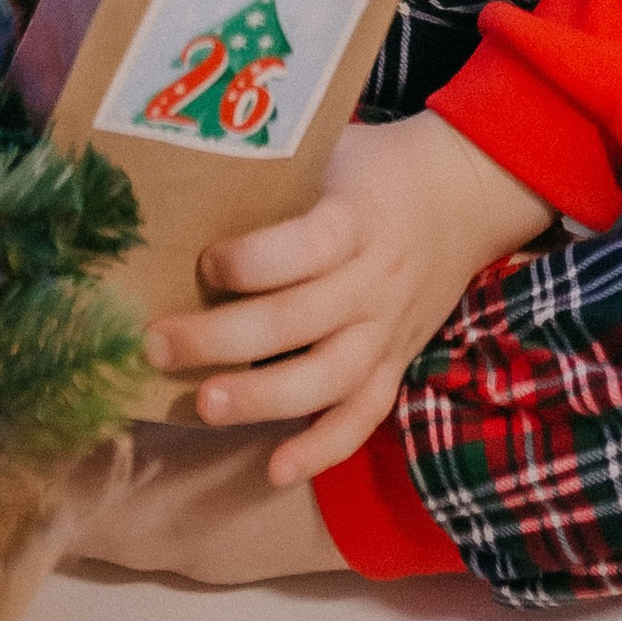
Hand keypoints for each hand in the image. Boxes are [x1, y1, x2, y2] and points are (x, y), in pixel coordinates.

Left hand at [143, 113, 554, 486]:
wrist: (463, 194)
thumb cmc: (373, 170)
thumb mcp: (331, 151)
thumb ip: (274, 172)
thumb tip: (180, 176)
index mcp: (356, 218)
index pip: (307, 246)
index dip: (252, 261)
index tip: (204, 261)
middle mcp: (375, 279)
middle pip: (301, 320)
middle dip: (223, 338)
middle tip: (158, 345)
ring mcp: (387, 328)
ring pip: (330, 378)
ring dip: (264, 399)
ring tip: (203, 405)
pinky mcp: (396, 363)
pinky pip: (364, 415)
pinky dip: (323, 447)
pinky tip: (275, 469)